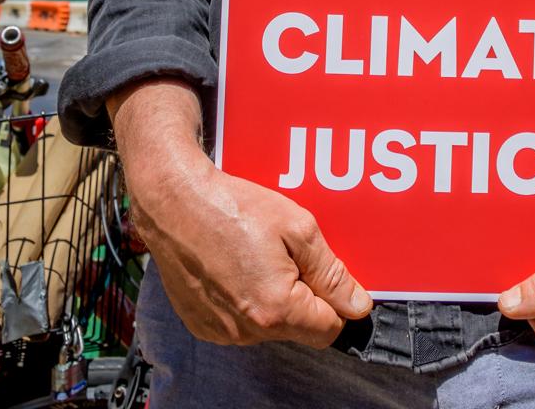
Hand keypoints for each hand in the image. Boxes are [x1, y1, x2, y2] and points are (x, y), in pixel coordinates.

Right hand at [112, 80, 370, 346]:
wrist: (175, 202)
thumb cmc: (235, 206)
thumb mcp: (298, 228)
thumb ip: (332, 273)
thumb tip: (359, 306)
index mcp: (277, 309)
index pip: (329, 329)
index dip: (337, 302)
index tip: (329, 275)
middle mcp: (248, 330)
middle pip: (299, 328)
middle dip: (306, 297)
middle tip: (291, 255)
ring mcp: (221, 331)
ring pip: (270, 326)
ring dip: (275, 299)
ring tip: (260, 254)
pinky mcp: (201, 325)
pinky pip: (240, 323)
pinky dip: (246, 300)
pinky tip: (237, 266)